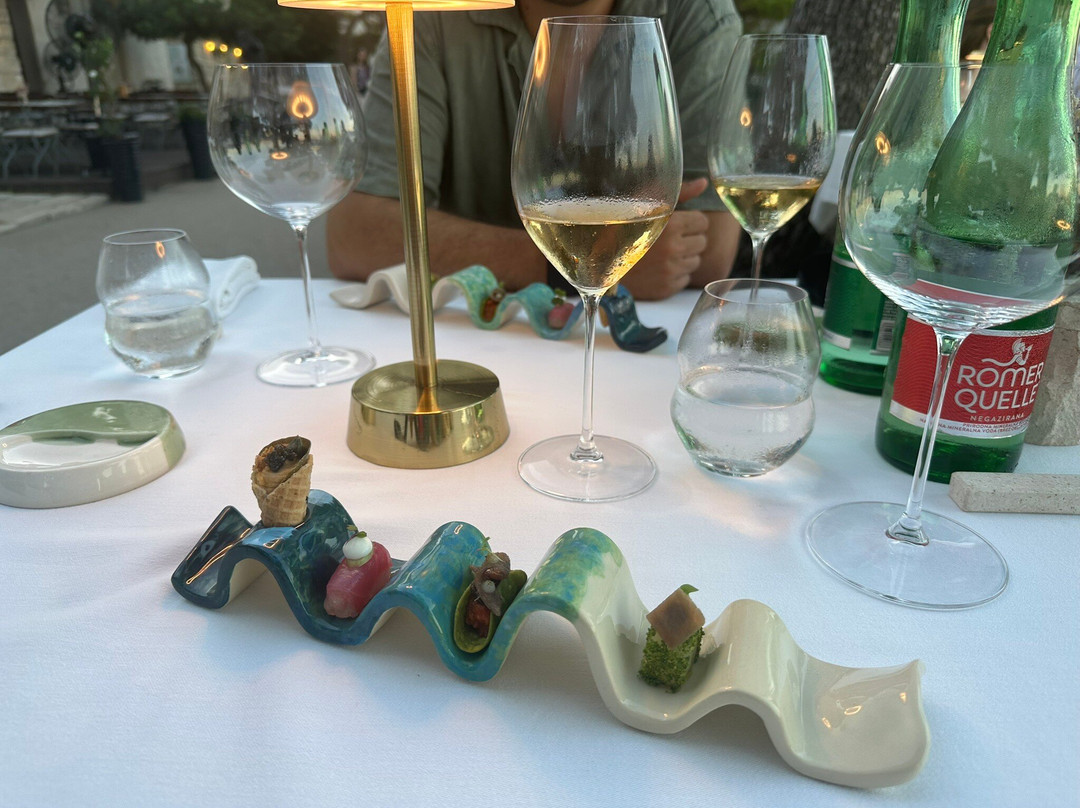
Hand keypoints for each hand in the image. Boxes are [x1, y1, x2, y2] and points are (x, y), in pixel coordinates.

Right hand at [621, 178, 709, 300]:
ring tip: (662, 254)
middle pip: (702, 243)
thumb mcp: (645, 202)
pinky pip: (685, 279)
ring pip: (695, 262)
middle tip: (668, 239)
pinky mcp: (666, 288)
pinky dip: (675, 274)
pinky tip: (658, 268)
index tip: (676, 223)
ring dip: (683, 257)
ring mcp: (670, 271)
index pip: (703, 222)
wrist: (598, 262)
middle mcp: (673, 248)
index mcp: (671, 224)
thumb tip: (703, 183)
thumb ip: (679, 192)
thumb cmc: (621, 228)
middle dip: (688, 239)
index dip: (690, 221)